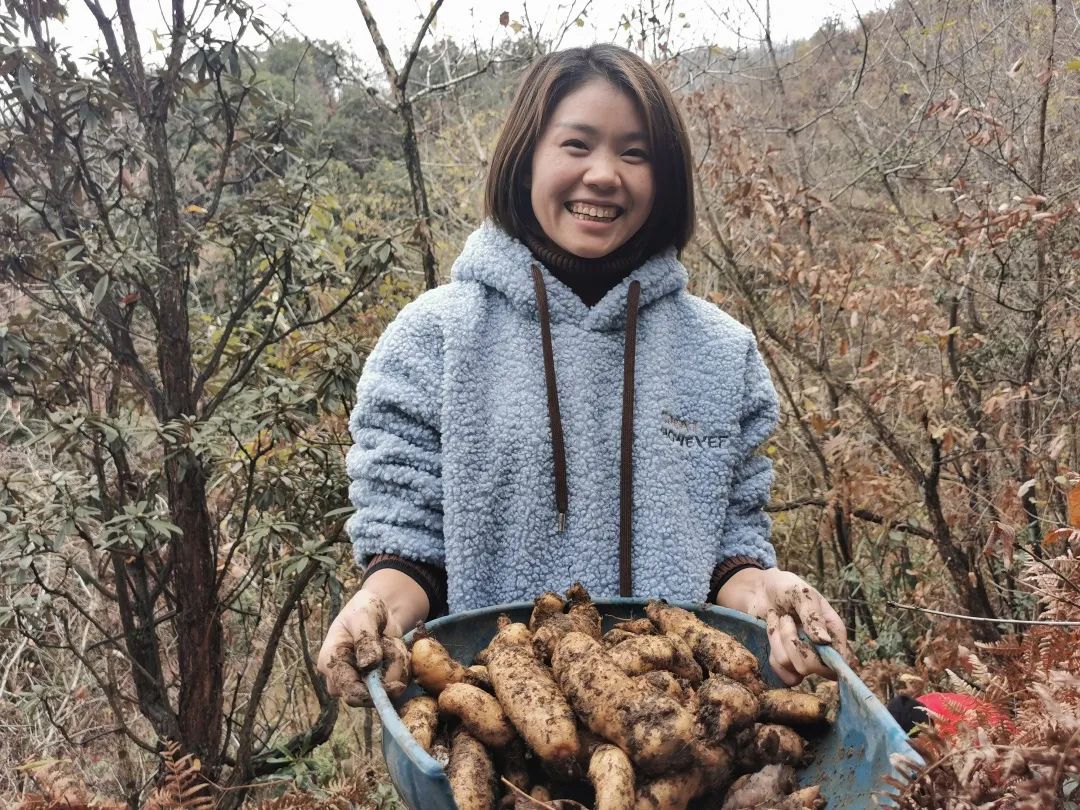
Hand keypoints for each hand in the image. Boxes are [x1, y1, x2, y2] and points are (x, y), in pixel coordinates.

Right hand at [316, 589, 410, 706]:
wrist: (379, 609)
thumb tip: (368, 664)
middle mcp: (341, 678)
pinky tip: (396, 648)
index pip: (347, 690)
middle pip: (368, 695)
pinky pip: (397, 683)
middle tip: (393, 643)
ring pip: (386, 689)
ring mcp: (359, 683)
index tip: (396, 686)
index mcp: (330, 662)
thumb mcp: (363, 616)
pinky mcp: (376, 683)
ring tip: (391, 640)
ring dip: (397, 663)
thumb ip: (365, 639)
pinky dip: (402, 665)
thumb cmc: (364, 609)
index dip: (369, 694)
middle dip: (388, 672)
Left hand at [722, 568, 850, 685]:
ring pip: (792, 667)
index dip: (825, 658)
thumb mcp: (802, 594)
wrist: (760, 589)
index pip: (839, 661)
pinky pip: (781, 672)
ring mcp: (803, 658)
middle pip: (812, 667)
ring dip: (779, 641)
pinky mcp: (786, 663)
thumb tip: (824, 641)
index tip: (809, 638)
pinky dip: (772, 650)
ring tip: (779, 620)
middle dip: (792, 641)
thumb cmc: (786, 588)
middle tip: (786, 618)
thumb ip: (813, 616)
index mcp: (834, 633)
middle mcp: (823, 650)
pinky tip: (772, 630)